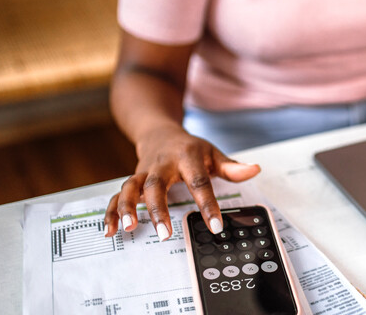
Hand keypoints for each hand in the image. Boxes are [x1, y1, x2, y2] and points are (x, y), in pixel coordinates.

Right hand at [103, 125, 259, 240]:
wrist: (160, 132)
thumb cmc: (190, 148)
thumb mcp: (212, 153)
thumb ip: (232, 167)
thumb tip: (254, 170)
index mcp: (187, 157)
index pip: (199, 182)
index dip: (208, 204)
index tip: (215, 226)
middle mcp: (162, 164)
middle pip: (156, 185)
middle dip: (158, 209)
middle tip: (164, 233)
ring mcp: (144, 172)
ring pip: (131, 187)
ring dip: (127, 207)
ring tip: (130, 228)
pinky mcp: (132, 181)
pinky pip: (116, 195)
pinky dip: (111, 212)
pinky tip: (110, 230)